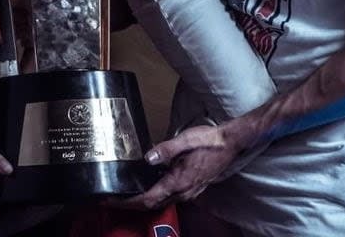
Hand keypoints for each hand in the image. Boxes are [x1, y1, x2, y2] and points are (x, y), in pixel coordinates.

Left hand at [122, 123, 243, 208]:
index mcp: (179, 182)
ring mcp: (189, 192)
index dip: (129, 202)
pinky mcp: (192, 187)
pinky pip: (171, 196)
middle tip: (115, 198)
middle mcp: (184, 192)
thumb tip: (148, 158)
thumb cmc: (208, 141)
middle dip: (133, 203)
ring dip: (144, 200)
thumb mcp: (185, 140)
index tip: (114, 200)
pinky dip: (156, 195)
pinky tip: (150, 183)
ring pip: (162, 202)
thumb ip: (166, 150)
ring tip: (128, 191)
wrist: (230, 144)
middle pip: (153, 204)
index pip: (149, 199)